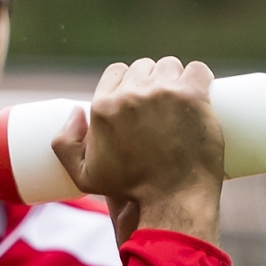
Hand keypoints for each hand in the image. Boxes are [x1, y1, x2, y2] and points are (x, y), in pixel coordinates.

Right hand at [51, 58, 223, 242]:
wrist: (173, 200)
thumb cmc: (132, 191)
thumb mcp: (85, 176)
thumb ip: (64, 145)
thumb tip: (76, 112)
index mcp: (104, 106)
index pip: (117, 72)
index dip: (129, 83)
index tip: (140, 98)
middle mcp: (132, 94)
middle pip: (144, 67)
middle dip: (152, 81)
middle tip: (163, 106)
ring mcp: (164, 92)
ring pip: (170, 65)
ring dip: (175, 78)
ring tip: (181, 103)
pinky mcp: (193, 95)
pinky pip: (197, 69)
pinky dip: (199, 77)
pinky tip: (200, 91)